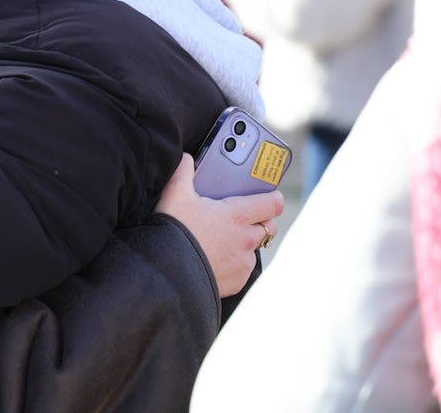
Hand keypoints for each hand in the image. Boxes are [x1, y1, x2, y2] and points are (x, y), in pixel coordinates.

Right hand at [156, 154, 283, 296]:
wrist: (167, 271)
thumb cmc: (174, 231)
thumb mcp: (174, 195)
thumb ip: (183, 172)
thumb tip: (186, 158)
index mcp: (237, 215)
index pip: (272, 203)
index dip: (273, 197)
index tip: (269, 194)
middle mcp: (246, 239)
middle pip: (269, 227)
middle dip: (261, 221)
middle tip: (241, 217)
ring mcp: (243, 262)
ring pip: (254, 249)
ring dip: (244, 243)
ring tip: (220, 240)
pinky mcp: (237, 281)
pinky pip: (242, 269)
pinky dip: (233, 263)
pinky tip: (214, 258)